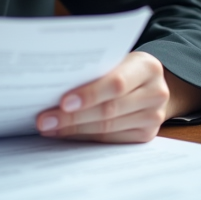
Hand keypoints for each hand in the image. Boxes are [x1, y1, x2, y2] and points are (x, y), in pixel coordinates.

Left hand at [34, 52, 200, 142]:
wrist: (151, 85)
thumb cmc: (124, 68)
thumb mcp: (116, 60)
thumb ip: (95, 69)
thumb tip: (53, 85)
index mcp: (147, 67)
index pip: (116, 83)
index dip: (88, 94)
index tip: (62, 102)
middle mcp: (155, 93)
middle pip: (109, 109)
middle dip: (72, 116)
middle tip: (44, 120)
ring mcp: (153, 117)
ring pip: (107, 128)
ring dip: (74, 129)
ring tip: (49, 127)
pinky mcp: (146, 135)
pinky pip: (110, 140)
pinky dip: (85, 137)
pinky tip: (65, 133)